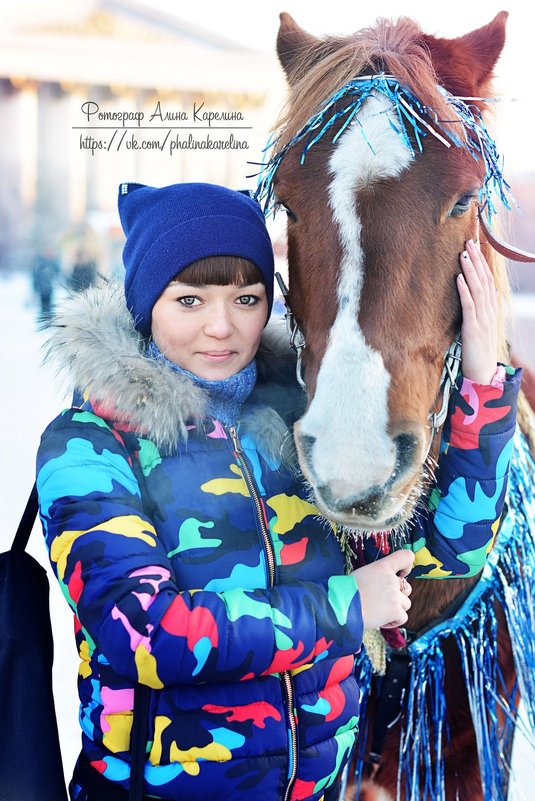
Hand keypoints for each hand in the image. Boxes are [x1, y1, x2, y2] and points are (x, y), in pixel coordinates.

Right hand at [352, 549, 414, 629]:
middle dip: (398, 595)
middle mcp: (391, 579)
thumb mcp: (362, 574)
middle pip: (407, 587)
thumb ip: (378, 577)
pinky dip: (393, 621)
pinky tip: (380, 620)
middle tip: (382, 600)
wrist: (341, 606)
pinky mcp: (395, 611)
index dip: (407, 566)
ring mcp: (395, 596)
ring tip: (379, 611)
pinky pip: (402, 617)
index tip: (402, 574)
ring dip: (395, 609)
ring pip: (406, 604)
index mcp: (382, 567)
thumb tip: (381, 585)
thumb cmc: (346, 591)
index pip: (406, 557)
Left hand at [457, 239, 498, 383]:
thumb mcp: (480, 326)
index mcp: (491, 309)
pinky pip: (469, 306)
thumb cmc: (477, 349)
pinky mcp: (473, 328)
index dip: (482, 263)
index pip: (488, 280)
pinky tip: (458, 278)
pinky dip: (464, 290)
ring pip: (478, 289)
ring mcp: (483, 319)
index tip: (475, 246)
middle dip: (476, 260)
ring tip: (463, 254)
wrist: (482, 372)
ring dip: (470, 270)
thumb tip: (483, 291)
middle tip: (469, 242)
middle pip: (484, 280)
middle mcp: (490, 311)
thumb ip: (481, 309)